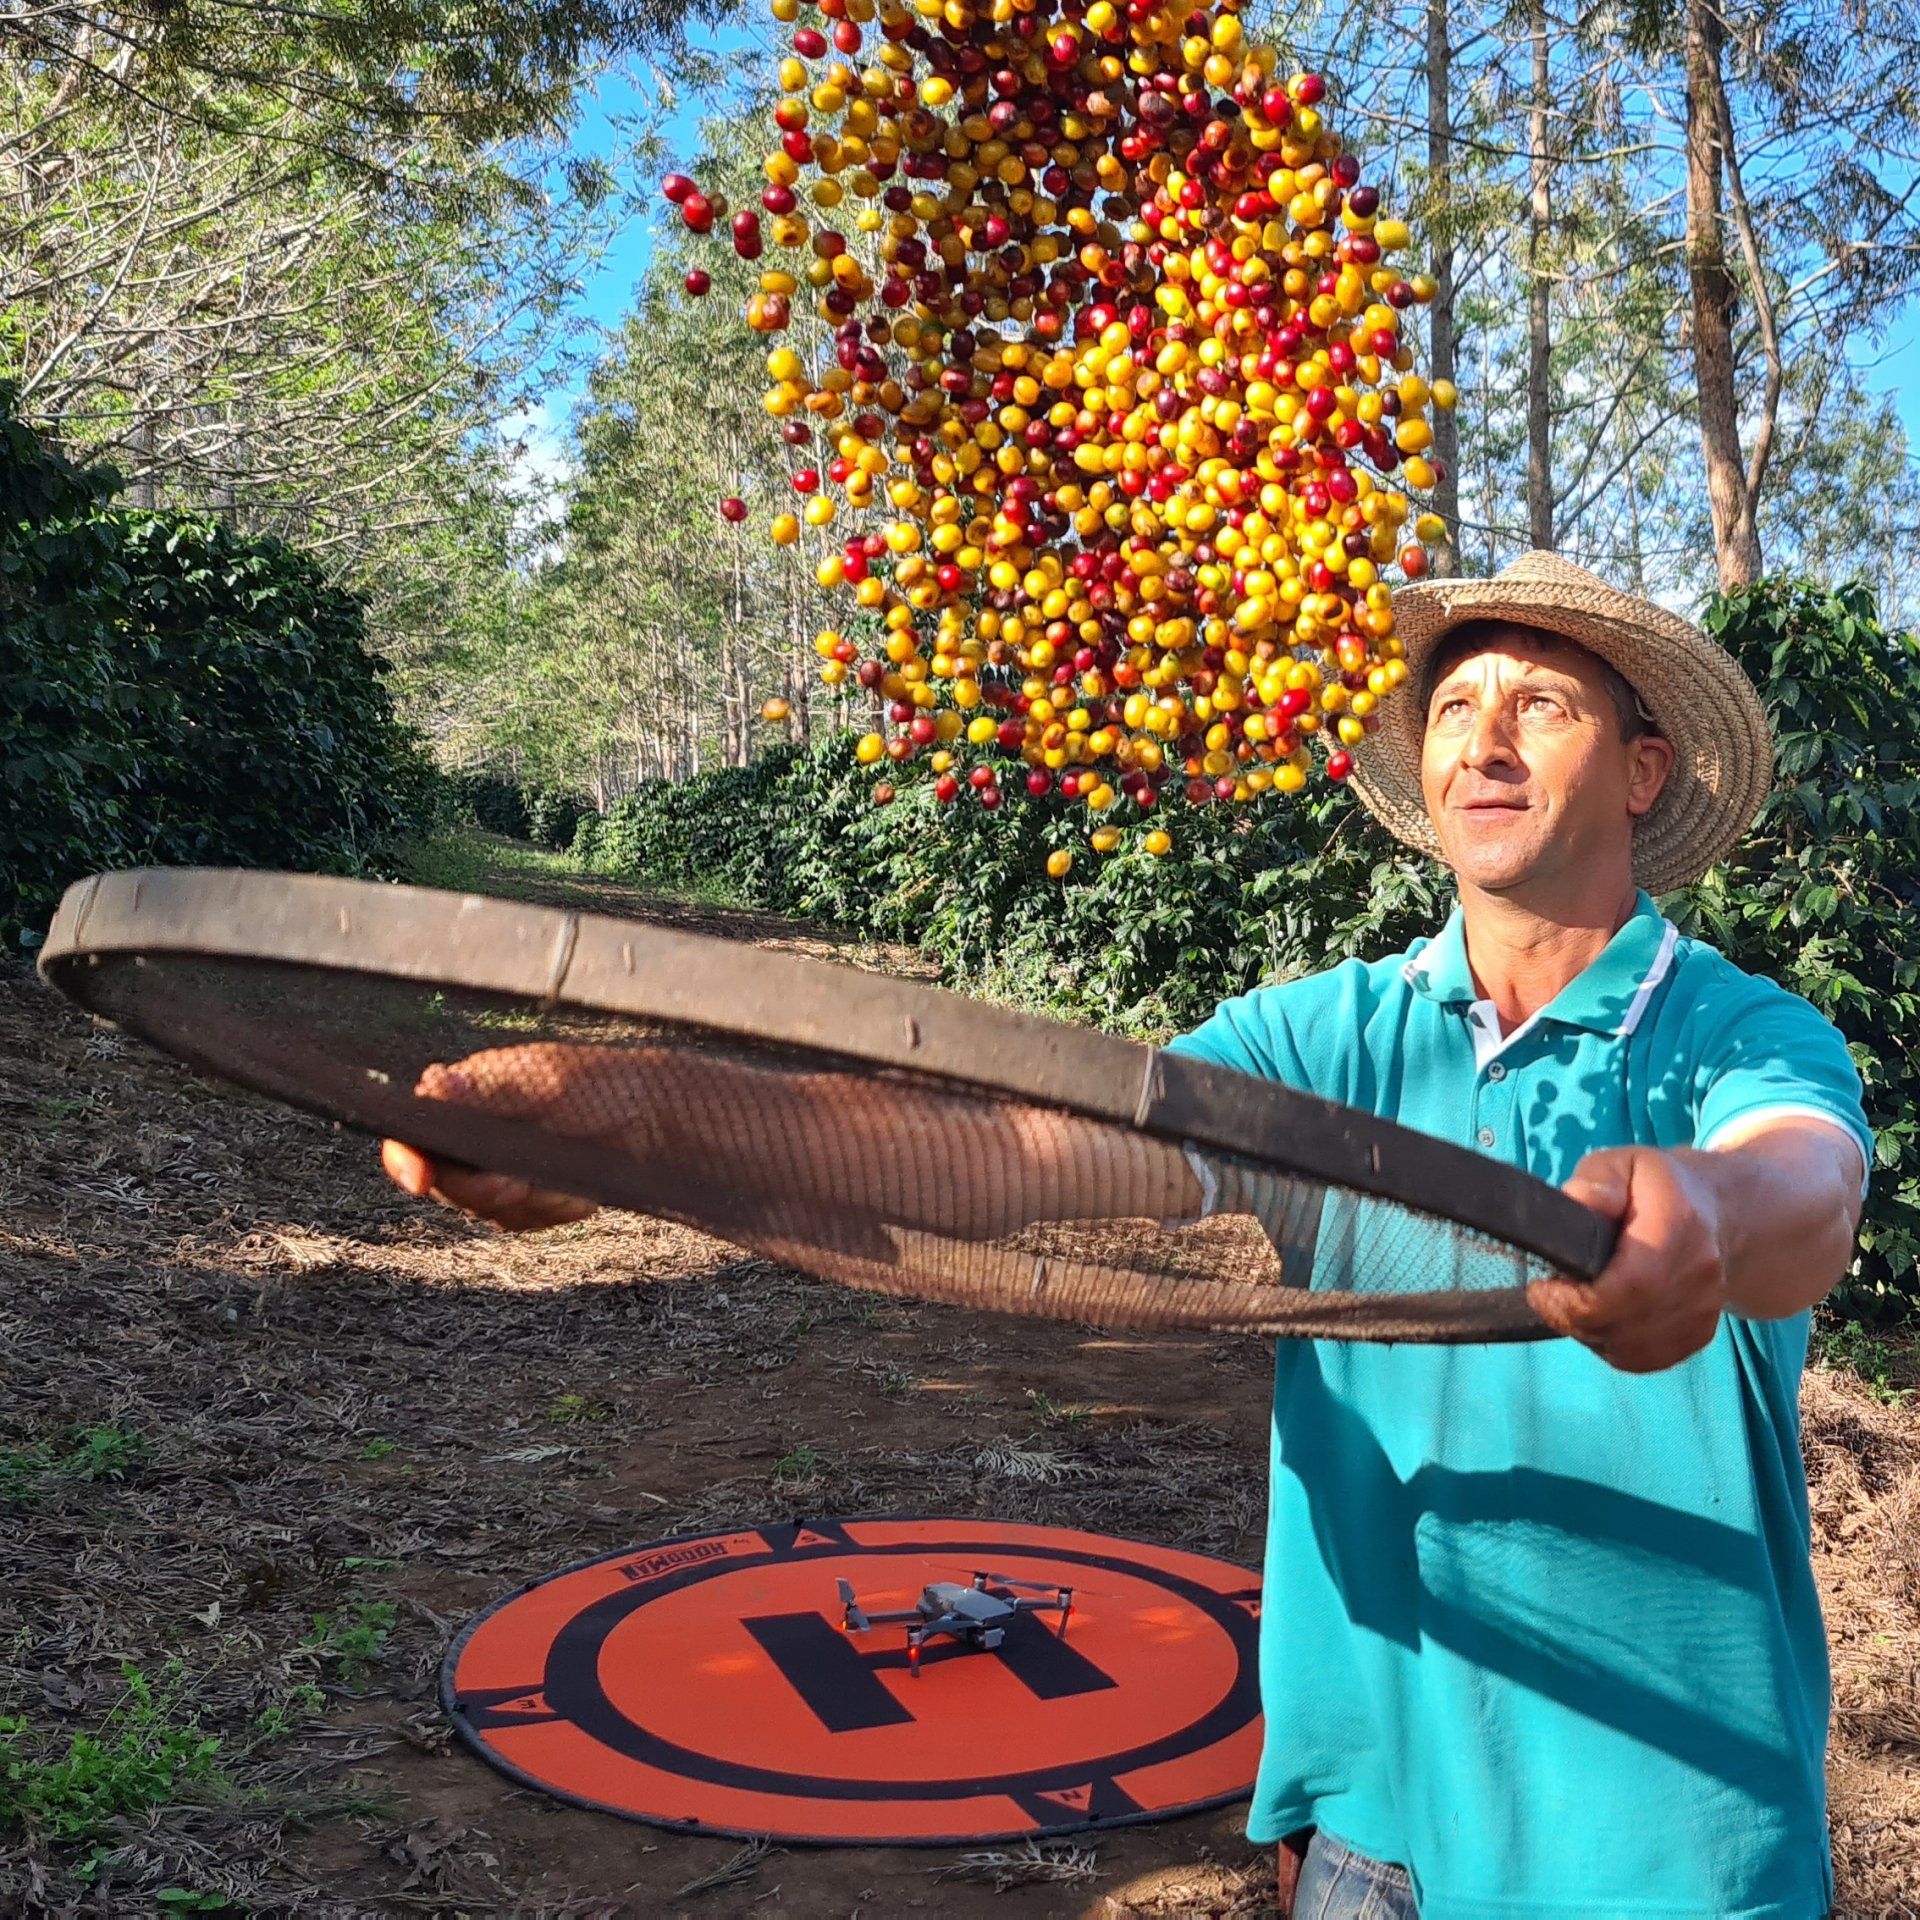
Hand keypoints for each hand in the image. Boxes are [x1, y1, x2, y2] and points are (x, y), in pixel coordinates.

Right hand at [381, 1049, 609, 1232]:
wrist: (649, 1120)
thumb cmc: (597, 1087)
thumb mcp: (545, 1084)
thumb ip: (489, 1092)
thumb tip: (434, 1081)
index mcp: (465, 1098)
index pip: (411, 1134)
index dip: (405, 1160)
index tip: (419, 1180)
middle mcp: (469, 1136)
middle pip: (445, 1184)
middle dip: (485, 1190)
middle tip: (519, 1185)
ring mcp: (493, 1171)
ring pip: (485, 1209)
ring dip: (531, 1200)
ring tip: (569, 1180)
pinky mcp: (522, 1200)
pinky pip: (520, 1221)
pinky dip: (551, 1210)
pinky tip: (577, 1192)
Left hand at [1527, 1146, 1727, 1371]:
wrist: (1717, 1213)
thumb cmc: (1650, 1186)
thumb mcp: (1619, 1163)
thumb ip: (1597, 1181)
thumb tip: (1579, 1201)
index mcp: (1678, 1225)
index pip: (1633, 1284)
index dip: (1580, 1299)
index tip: (1542, 1287)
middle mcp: (1699, 1275)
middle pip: (1626, 1324)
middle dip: (1573, 1316)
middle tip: (1548, 1295)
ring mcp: (1704, 1310)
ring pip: (1631, 1348)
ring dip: (1589, 1333)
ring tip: (1574, 1302)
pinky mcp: (1699, 1335)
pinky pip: (1643, 1358)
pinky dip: (1611, 1346)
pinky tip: (1600, 1318)